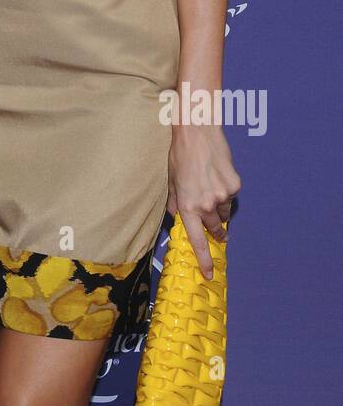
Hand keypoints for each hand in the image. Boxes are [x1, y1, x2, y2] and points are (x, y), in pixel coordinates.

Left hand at [166, 123, 240, 278]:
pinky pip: (232, 196)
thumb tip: (178, 217)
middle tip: (215, 228)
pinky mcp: (235, 185)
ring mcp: (223, 195)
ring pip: (224, 212)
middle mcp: (206, 204)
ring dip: (219, 207)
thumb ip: (175, 203)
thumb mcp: (170, 181)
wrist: (197, 132)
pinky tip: (218, 176)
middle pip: (214, 228)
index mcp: (187, 206)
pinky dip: (227, 192)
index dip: (204, 259)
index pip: (197, 240)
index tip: (209, 273)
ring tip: (210, 186)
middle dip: (215, 229)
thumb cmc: (179, 154)